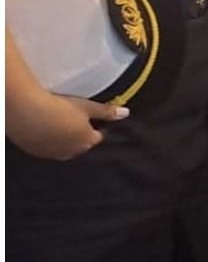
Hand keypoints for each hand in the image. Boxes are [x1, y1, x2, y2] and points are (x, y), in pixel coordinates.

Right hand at [6, 91, 128, 160]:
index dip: (99, 128)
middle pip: (82, 144)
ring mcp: (53, 154)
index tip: (98, 123)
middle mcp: (71, 152)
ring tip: (62, 126)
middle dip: (83, 135)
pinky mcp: (36, 152)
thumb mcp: (86, 106)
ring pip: (65, 148)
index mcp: (86, 141)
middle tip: (79, 123)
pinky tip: (47, 131)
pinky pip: (48, 148)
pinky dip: (50, 141)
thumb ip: (106, 112)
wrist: (26, 112)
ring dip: (66, 140)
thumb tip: (126, 113)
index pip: (98, 137)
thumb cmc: (60, 108)